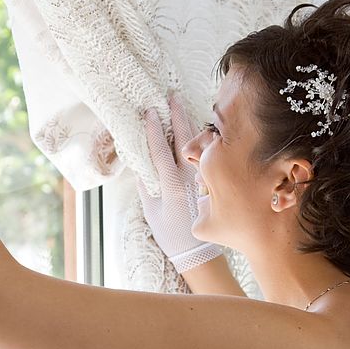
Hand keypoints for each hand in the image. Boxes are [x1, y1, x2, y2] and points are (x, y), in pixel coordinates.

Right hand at [135, 90, 223, 273]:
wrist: (197, 251)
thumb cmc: (170, 233)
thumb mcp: (151, 211)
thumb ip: (145, 186)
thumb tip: (139, 164)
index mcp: (171, 185)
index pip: (160, 151)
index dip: (154, 130)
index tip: (150, 112)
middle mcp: (189, 178)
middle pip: (183, 139)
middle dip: (176, 116)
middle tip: (171, 97)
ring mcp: (202, 178)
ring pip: (197, 144)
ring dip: (188, 123)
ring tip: (182, 106)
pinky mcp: (210, 181)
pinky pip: (204, 155)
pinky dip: (199, 139)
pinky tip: (196, 128)